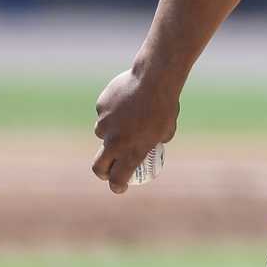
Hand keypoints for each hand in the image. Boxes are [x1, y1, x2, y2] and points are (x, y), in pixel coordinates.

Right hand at [92, 66, 179, 194]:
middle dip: (102, 171)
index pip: (118, 179)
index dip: (118, 186)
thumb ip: (156, 140)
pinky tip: (124, 99)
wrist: (154, 79)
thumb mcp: (167, 129)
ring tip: (125, 119)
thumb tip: (153, 143)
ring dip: (109, 133)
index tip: (120, 186)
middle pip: (99, 166)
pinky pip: (103, 113)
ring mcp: (105, 124)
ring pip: (101, 134)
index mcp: (132, 151)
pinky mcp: (100, 107)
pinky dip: (111, 111)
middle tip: (109, 168)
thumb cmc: (166, 105)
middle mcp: (115, 141)